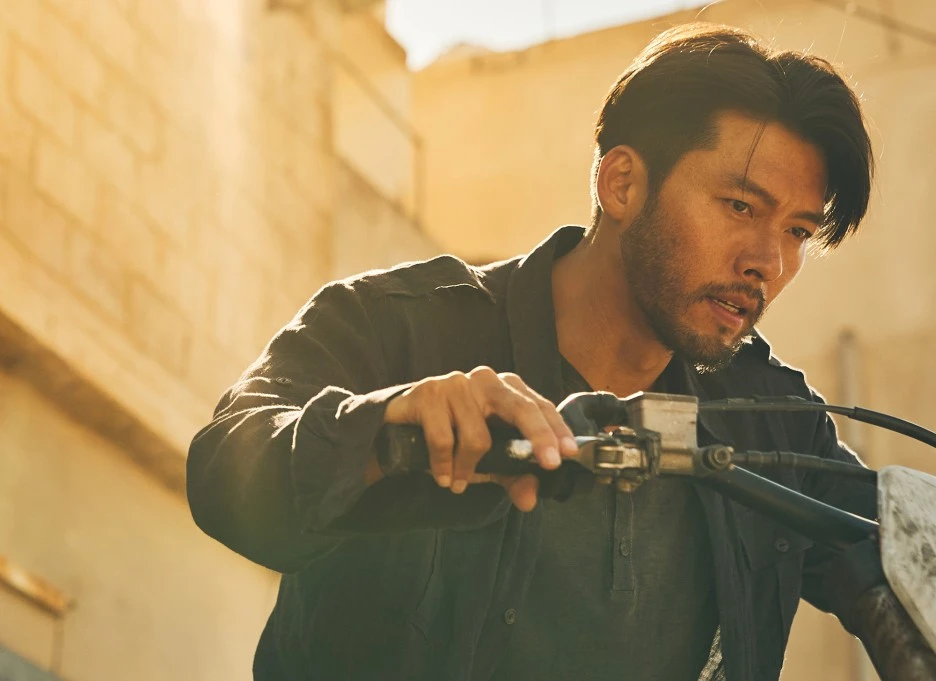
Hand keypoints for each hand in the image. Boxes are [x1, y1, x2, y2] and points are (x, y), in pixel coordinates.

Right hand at [382, 366, 578, 509]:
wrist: (401, 425)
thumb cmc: (453, 436)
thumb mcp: (488, 460)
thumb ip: (512, 475)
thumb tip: (530, 499)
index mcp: (505, 389)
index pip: (538, 406)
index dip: (556, 429)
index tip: (567, 454)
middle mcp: (484, 380)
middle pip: (520, 407)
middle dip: (538, 436)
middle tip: (548, 464)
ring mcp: (455, 384)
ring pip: (478, 436)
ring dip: (469, 469)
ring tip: (459, 481)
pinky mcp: (428, 394)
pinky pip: (444, 440)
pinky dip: (444, 466)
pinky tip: (443, 476)